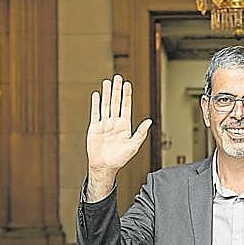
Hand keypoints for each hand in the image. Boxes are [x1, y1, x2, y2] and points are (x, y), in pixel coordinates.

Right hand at [86, 75, 151, 195]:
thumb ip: (141, 133)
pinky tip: (96, 95)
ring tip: (107, 82)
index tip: (127, 84)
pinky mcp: (94, 128)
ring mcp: (104, 124)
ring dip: (106, 93)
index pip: (126, 106)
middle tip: (117, 77)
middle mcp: (114, 123)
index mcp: (124, 126)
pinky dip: (95, 104)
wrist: (104, 167)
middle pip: (115, 102)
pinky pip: (95, 113)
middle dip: (117, 89)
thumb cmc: (120, 159)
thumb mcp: (133, 146)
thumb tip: (149, 121)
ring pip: (105, 105)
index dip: (127, 95)